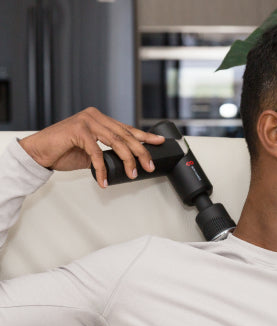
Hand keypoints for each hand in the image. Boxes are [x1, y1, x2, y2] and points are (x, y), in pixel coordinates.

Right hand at [19, 107, 164, 187]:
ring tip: (132, 174)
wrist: (40, 152)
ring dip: (127, 161)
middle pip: (126, 135)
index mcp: (100, 119)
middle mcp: (95, 117)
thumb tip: (127, 163)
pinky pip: (96, 153)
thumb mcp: (92, 152)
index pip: (127, 129)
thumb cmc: (64, 151)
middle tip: (149, 166)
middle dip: (141, 152)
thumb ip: (108, 152)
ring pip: (116, 142)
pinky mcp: (78, 130)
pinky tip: (104, 180)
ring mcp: (86, 121)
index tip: (159, 142)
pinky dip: (102, 169)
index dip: (144, 137)